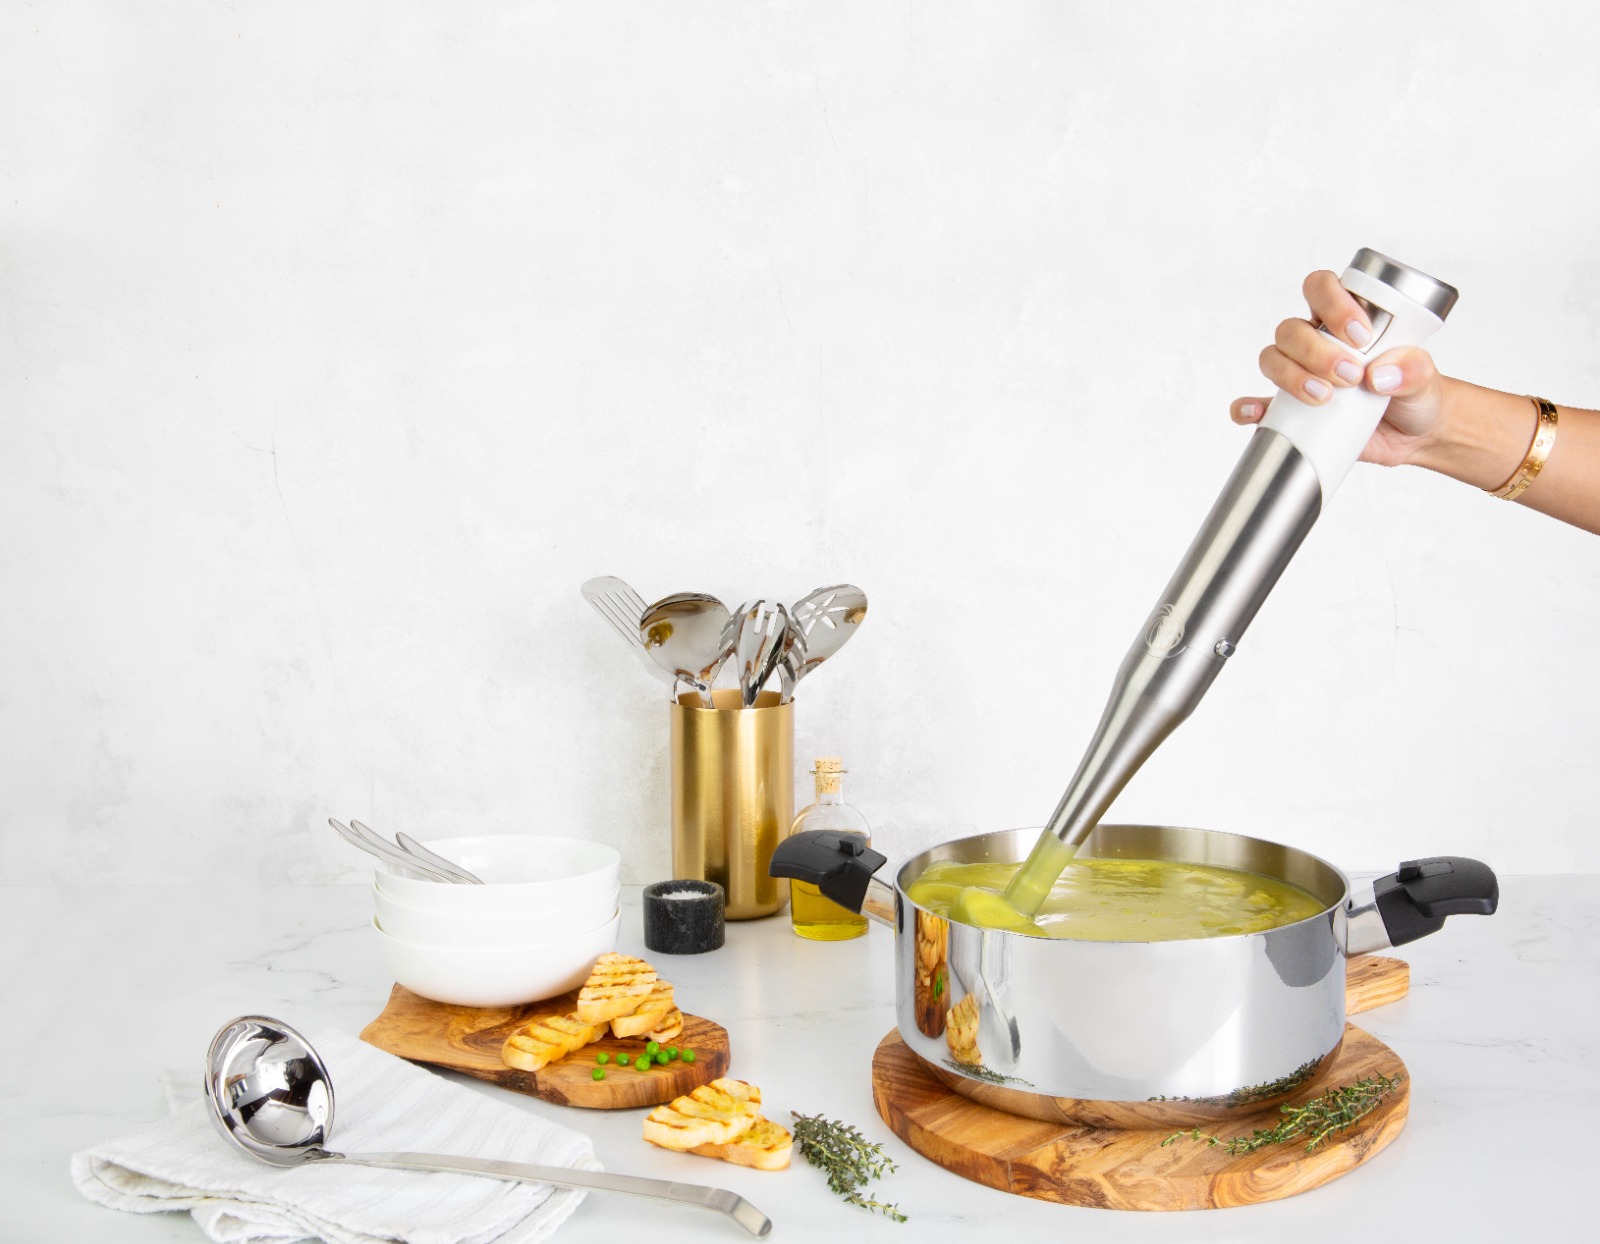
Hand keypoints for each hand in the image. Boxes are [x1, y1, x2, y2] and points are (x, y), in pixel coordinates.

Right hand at [1230, 270, 1451, 467]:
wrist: (1415, 434)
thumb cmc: (1418, 393)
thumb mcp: (1426, 377)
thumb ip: (1413, 369)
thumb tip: (1379, 375)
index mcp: (1346, 320)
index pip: (1321, 288)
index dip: (1333, 304)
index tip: (1361, 336)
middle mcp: (1317, 342)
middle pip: (1291, 329)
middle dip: (1316, 352)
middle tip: (1350, 375)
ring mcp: (1301, 374)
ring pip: (1273, 359)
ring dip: (1291, 376)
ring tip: (1324, 397)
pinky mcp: (1291, 410)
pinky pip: (1258, 404)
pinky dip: (1251, 407)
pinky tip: (1259, 413)